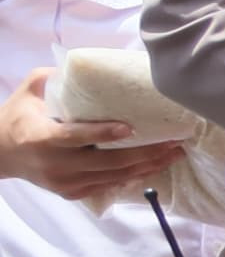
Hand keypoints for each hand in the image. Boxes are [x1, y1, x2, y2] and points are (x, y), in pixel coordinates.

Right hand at [0, 69, 187, 204]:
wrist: (0, 153)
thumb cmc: (19, 116)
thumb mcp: (30, 92)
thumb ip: (55, 77)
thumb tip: (89, 64)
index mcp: (41, 138)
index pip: (74, 137)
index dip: (102, 134)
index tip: (130, 128)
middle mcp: (54, 164)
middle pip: (106, 163)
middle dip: (144, 154)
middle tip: (174, 142)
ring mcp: (64, 182)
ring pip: (113, 177)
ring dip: (147, 167)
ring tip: (174, 154)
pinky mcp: (71, 192)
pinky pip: (108, 186)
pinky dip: (133, 177)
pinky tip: (155, 166)